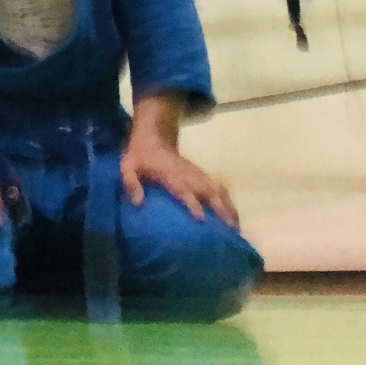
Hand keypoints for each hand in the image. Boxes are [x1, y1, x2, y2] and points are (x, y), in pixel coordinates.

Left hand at [122, 131, 238, 225]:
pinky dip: (227, 199)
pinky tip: (233, 213)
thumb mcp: (128, 166)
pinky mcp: (200, 173)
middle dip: (221, 209)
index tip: (201, 218)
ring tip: (237, 226)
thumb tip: (138, 203)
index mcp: (170, 175)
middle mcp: (188, 175)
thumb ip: (131, 183)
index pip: (184, 190)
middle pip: (209, 192)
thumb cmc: (140, 154)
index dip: (192, 203)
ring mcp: (196, 173)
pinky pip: (218, 186)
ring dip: (228, 206)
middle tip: (231, 229)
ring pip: (218, 189)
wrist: (153, 135)